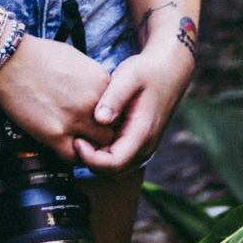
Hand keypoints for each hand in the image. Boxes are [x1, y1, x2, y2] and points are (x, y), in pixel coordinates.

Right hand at [0, 35, 116, 162]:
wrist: (11, 60)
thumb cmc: (40, 55)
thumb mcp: (78, 60)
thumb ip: (93, 82)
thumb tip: (98, 96)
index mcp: (102, 83)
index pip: (119, 111)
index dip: (109, 118)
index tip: (98, 119)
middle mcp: (93, 104)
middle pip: (111, 132)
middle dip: (100, 134)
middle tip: (88, 133)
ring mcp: (75, 120)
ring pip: (96, 148)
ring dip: (87, 147)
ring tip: (76, 142)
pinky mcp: (54, 134)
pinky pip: (72, 157)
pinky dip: (69, 154)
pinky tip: (62, 145)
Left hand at [72, 39, 192, 174]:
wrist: (168, 70)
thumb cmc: (147, 71)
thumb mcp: (130, 76)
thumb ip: (115, 97)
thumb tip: (99, 119)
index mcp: (143, 134)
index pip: (114, 164)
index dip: (90, 158)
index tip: (76, 139)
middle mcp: (145, 147)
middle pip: (113, 172)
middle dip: (90, 161)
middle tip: (75, 138)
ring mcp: (143, 147)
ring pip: (115, 169)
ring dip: (96, 159)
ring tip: (81, 135)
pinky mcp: (138, 143)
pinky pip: (118, 158)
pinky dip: (103, 153)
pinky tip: (92, 133)